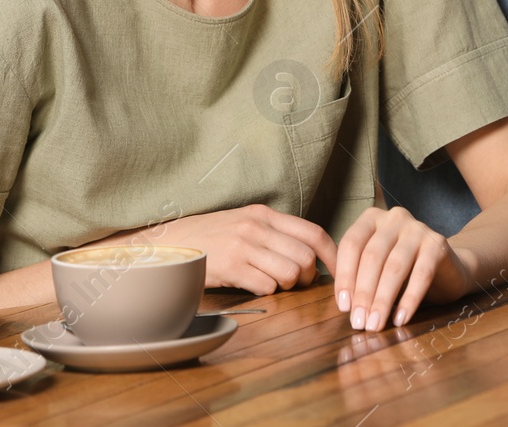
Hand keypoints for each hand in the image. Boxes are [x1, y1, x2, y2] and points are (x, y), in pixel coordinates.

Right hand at [166, 205, 336, 295]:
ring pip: (290, 273)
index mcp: (264, 214)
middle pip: (306, 256)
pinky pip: (266, 286)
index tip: (338, 269)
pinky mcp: (230, 267)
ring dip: (287, 286)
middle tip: (298, 283)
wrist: (169, 244)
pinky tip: (253, 286)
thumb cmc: (210, 237)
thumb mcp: (244, 223)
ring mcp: (243, 246)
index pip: (313, 232)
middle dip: (308, 276)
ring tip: (273, 283)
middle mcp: (257, 227)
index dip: (332, 254)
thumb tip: (309, 253)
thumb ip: (274, 233)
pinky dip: (267, 291)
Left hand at [334, 207, 471, 331]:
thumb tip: (331, 281)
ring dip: (383, 300)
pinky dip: (409, 300)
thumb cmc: (400, 272)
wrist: (446, 272)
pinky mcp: (438, 244)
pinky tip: (401, 319)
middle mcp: (394, 217)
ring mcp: (418, 228)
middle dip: (363, 293)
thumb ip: (347, 269)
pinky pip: (421, 274)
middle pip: (372, 256)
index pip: (351, 244)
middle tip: (359, 322)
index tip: (343, 307)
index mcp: (371, 218)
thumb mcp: (370, 269)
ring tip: (376, 324)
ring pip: (395, 266)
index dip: (345, 276)